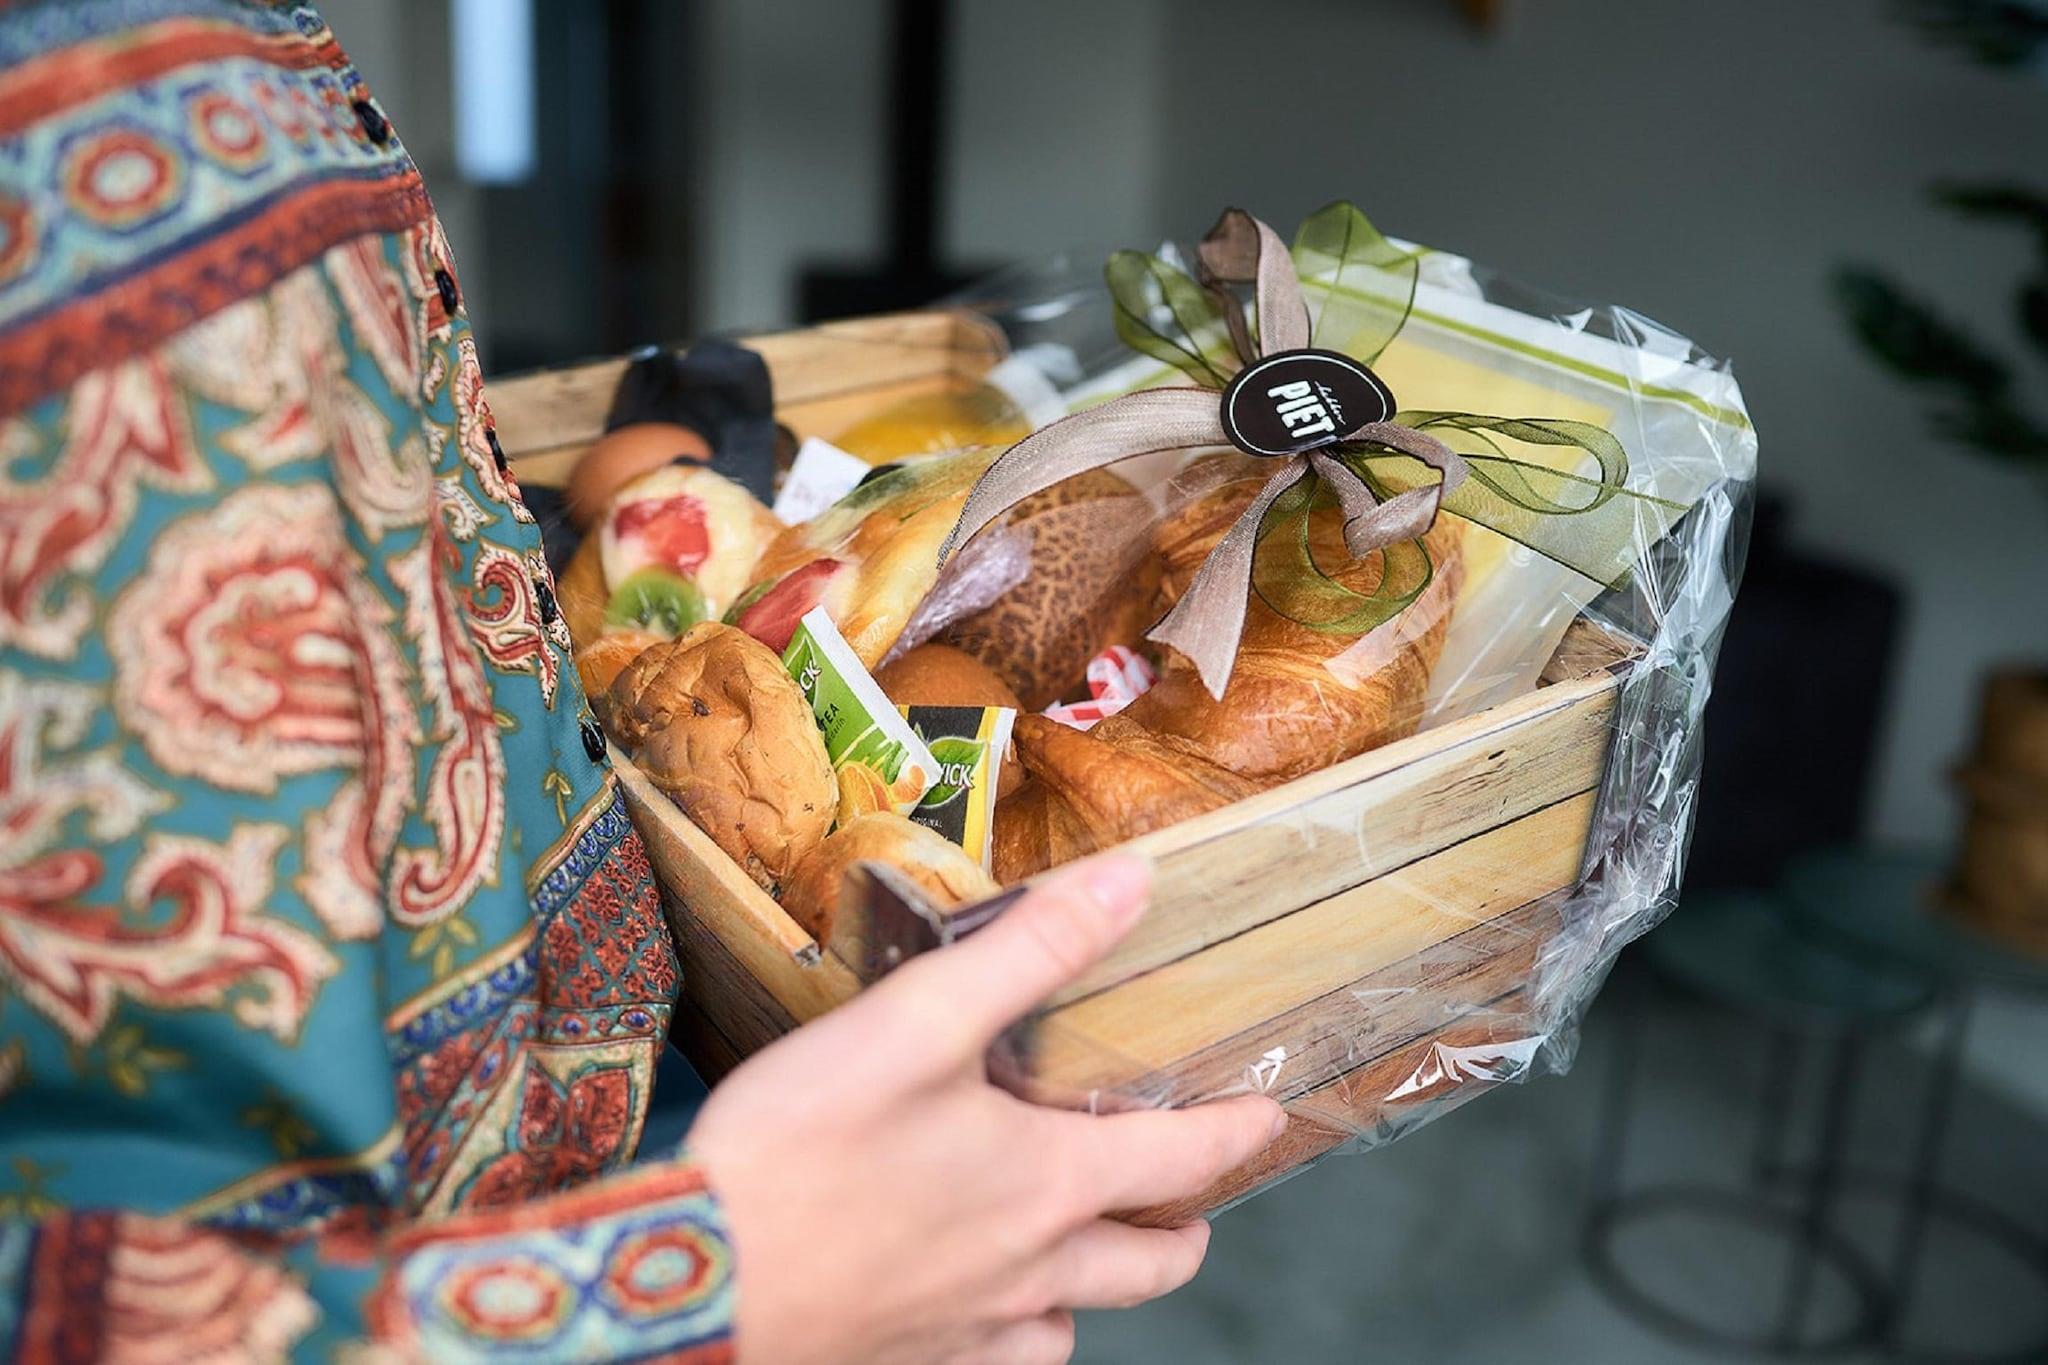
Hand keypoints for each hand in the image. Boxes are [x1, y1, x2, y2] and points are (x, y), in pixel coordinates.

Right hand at [688, 854, 1284, 1364]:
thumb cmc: (800, 1150)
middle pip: (1145, 1268)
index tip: (1266, 1116)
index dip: (1233, 1133)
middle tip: (1191, 1212)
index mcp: (1045, 1184)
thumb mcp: (917, 1023)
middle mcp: (1027, 1271)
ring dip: (1093, 1289)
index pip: (1180, 1161)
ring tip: (1078, 1255)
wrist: (690, 1286)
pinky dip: (1008, 1339)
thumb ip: (1030, 952)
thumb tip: (1133, 886)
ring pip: (1069, 1326)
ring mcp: (966, 1333)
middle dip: (1180, 1235)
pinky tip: (974, 1312)